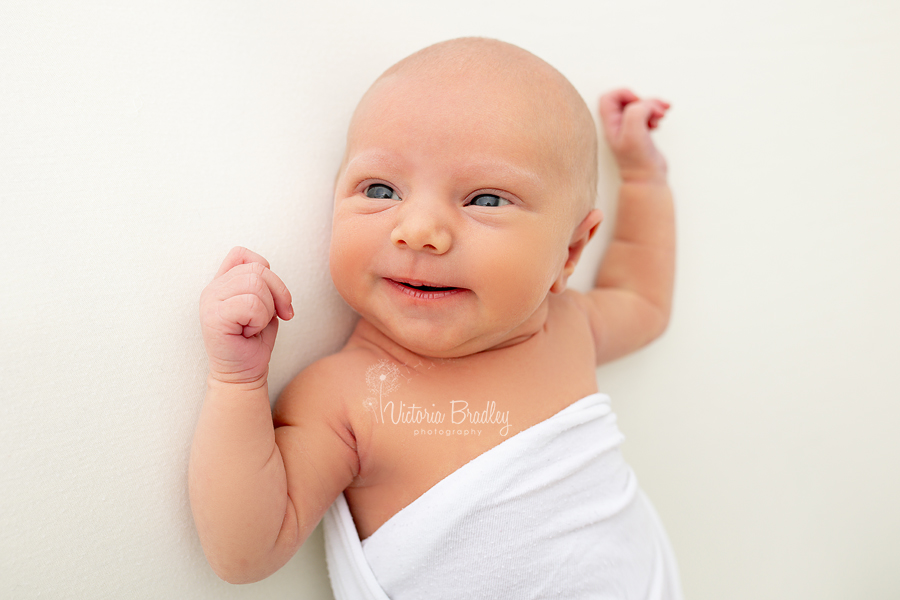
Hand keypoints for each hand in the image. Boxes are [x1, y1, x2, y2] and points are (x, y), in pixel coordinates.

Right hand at [199, 246, 293, 384]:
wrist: (244, 373)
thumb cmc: (254, 341)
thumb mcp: (264, 305)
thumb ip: (262, 283)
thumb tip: (269, 272)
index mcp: (222, 283)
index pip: (243, 255)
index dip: (267, 271)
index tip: (275, 298)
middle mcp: (212, 288)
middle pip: (257, 269)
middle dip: (277, 294)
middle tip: (273, 317)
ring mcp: (210, 301)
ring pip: (256, 284)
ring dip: (266, 310)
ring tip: (254, 326)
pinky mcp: (213, 317)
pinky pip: (250, 304)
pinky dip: (259, 320)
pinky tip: (248, 333)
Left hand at [599, 89, 669, 182]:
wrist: (647, 179)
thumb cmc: (637, 160)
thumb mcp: (634, 131)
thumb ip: (636, 111)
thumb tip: (646, 105)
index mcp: (610, 124)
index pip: (609, 98)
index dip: (624, 94)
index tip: (638, 103)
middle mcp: (617, 126)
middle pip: (627, 99)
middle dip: (645, 100)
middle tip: (657, 110)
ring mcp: (629, 129)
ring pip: (640, 106)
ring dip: (653, 106)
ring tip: (662, 114)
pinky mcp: (641, 133)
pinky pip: (647, 115)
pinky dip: (656, 113)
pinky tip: (660, 122)